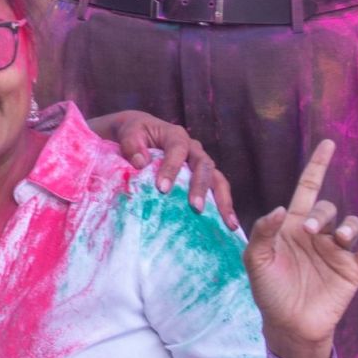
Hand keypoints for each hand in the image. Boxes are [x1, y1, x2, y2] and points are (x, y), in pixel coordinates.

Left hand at [81, 108, 231, 217]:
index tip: (162, 189)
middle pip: (204, 165)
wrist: (141, 133)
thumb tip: (141, 163)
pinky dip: (223, 206)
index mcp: (175, 136)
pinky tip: (229, 225)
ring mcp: (200, 162)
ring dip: (223, 200)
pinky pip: (217, 189)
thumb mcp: (128, 132)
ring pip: (217, 178)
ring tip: (229, 223)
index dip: (171, 168)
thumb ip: (132, 144)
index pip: (177, 150)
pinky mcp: (203, 177)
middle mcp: (193, 148)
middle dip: (201, 187)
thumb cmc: (134, 133)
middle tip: (196, 208)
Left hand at [241, 138, 357, 353]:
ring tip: (339, 239)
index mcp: (293, 226)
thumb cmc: (269, 291)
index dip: (318, 166)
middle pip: (328, 208)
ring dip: (348, 226)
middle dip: (322, 214)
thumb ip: (263, 233)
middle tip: (310, 231)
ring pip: (351, 225)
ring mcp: (337, 252)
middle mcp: (317, 235)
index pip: (308, 188)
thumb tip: (280, 208)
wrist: (288, 326)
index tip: (328, 144)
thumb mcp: (256, 261)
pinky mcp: (353, 271)